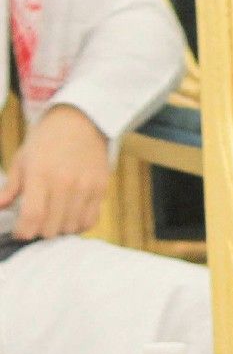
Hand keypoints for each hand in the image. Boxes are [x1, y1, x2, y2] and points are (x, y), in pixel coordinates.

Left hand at [0, 104, 110, 238]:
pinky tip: (69, 217)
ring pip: (70, 227)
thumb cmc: (45, 141)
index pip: (33, 215)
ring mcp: (85, 187)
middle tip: (35, 223)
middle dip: (39, 231)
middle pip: (52, 226)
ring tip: (52, 220)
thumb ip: (11, 188)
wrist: (80, 121)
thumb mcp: (22, 160)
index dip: (24, 231)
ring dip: (59, 229)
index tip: (20, 232)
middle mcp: (65, 182)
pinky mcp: (100, 188)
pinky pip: (90, 220)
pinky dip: (77, 225)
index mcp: (40, 174)